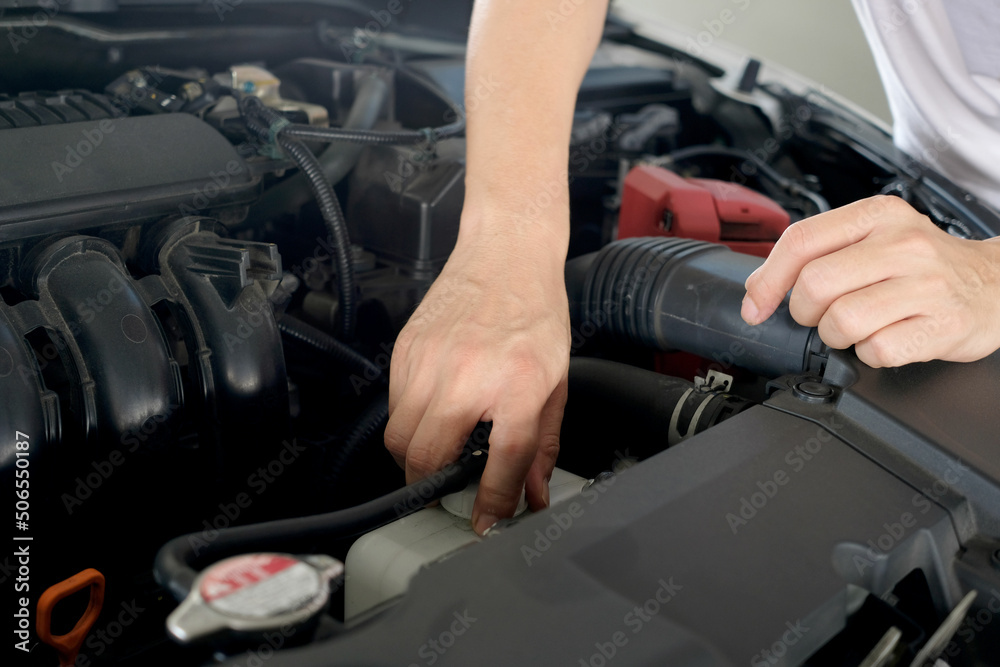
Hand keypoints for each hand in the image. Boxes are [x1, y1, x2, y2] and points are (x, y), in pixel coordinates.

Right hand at [384, 217, 570, 534]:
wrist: (505, 256)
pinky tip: (430, 414)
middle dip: (434, 487)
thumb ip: (541, 444)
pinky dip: (407, 422)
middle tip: (447, 489)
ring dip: (414, 460)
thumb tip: (531, 493)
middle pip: (428, 457)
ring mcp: (430, 360)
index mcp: (518, 385)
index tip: (485, 522)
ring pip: (399, 438)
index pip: (500, 463)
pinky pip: (392, 405)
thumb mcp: (555, 382)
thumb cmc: (535, 313)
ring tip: (436, 455)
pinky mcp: (405, 350)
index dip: (492, 503)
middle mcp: (469, 374)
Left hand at [742, 195, 999, 366]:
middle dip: (805, 312)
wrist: (997, 284)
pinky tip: (887, 337)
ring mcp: (926, 284)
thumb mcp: (875, 238)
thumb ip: (819, 253)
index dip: (767, 280)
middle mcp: (903, 244)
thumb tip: (758, 287)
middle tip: (824, 314)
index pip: (801, 240)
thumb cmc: (925, 265)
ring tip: (859, 327)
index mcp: (878, 216)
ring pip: (842, 322)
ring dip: (837, 336)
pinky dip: (870, 354)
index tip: (756, 305)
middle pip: (814, 285)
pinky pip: (876, 351)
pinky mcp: (942, 325)